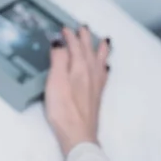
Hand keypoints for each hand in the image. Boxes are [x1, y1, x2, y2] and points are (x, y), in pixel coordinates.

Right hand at [45, 26, 110, 155]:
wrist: (78, 133)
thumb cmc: (63, 108)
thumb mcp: (55, 81)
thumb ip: (58, 60)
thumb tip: (60, 42)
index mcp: (80, 67)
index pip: (75, 46)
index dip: (70, 36)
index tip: (64, 28)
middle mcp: (91, 72)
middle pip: (89, 51)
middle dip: (86, 38)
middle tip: (84, 27)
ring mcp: (96, 84)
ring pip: (100, 61)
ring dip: (100, 49)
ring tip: (104, 40)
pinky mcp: (96, 95)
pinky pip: (103, 74)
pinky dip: (104, 66)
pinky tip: (105, 67)